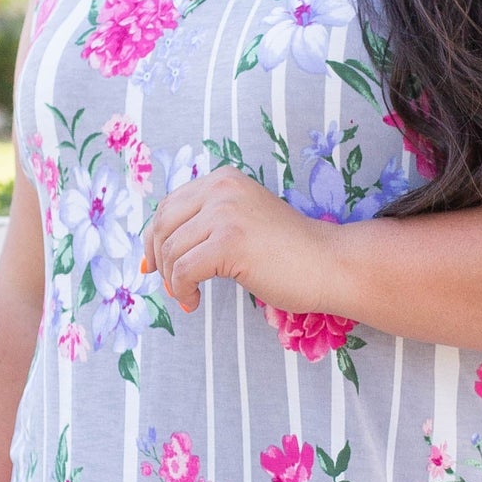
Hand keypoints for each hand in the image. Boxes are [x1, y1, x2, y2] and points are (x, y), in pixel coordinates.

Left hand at [141, 168, 324, 314]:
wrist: (329, 264)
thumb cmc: (289, 253)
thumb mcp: (242, 222)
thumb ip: (206, 224)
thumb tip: (153, 256)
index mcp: (223, 179)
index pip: (168, 205)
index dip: (154, 238)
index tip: (154, 265)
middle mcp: (221, 188)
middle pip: (163, 226)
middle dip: (159, 261)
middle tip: (171, 286)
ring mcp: (225, 213)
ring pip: (171, 251)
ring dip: (173, 281)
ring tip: (189, 296)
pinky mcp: (229, 242)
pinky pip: (183, 272)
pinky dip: (182, 291)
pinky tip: (195, 302)